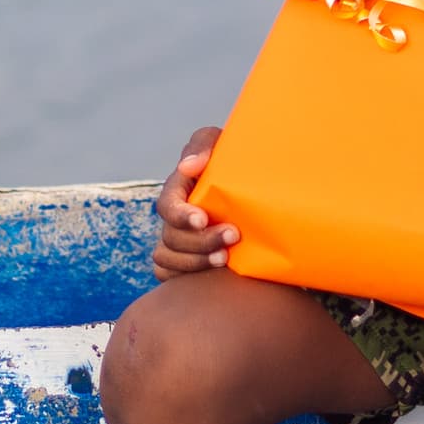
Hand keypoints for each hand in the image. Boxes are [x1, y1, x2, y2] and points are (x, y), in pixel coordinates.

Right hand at [149, 126, 237, 279]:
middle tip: (232, 236)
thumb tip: (189, 166)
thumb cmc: (237, 162)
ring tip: (226, 260)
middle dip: (199, 241)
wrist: (257, 191)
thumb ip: (204, 146)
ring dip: (194, 263)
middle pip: (170, 238)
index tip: (203, 218)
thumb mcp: (222, 143)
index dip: (181, 216)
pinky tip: (214, 277)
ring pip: (166, 260)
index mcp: (179, 191)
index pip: (168, 206)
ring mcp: (178, 243)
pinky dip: (185, 279)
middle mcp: (174, 219)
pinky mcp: (187, 263)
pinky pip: (170, 278)